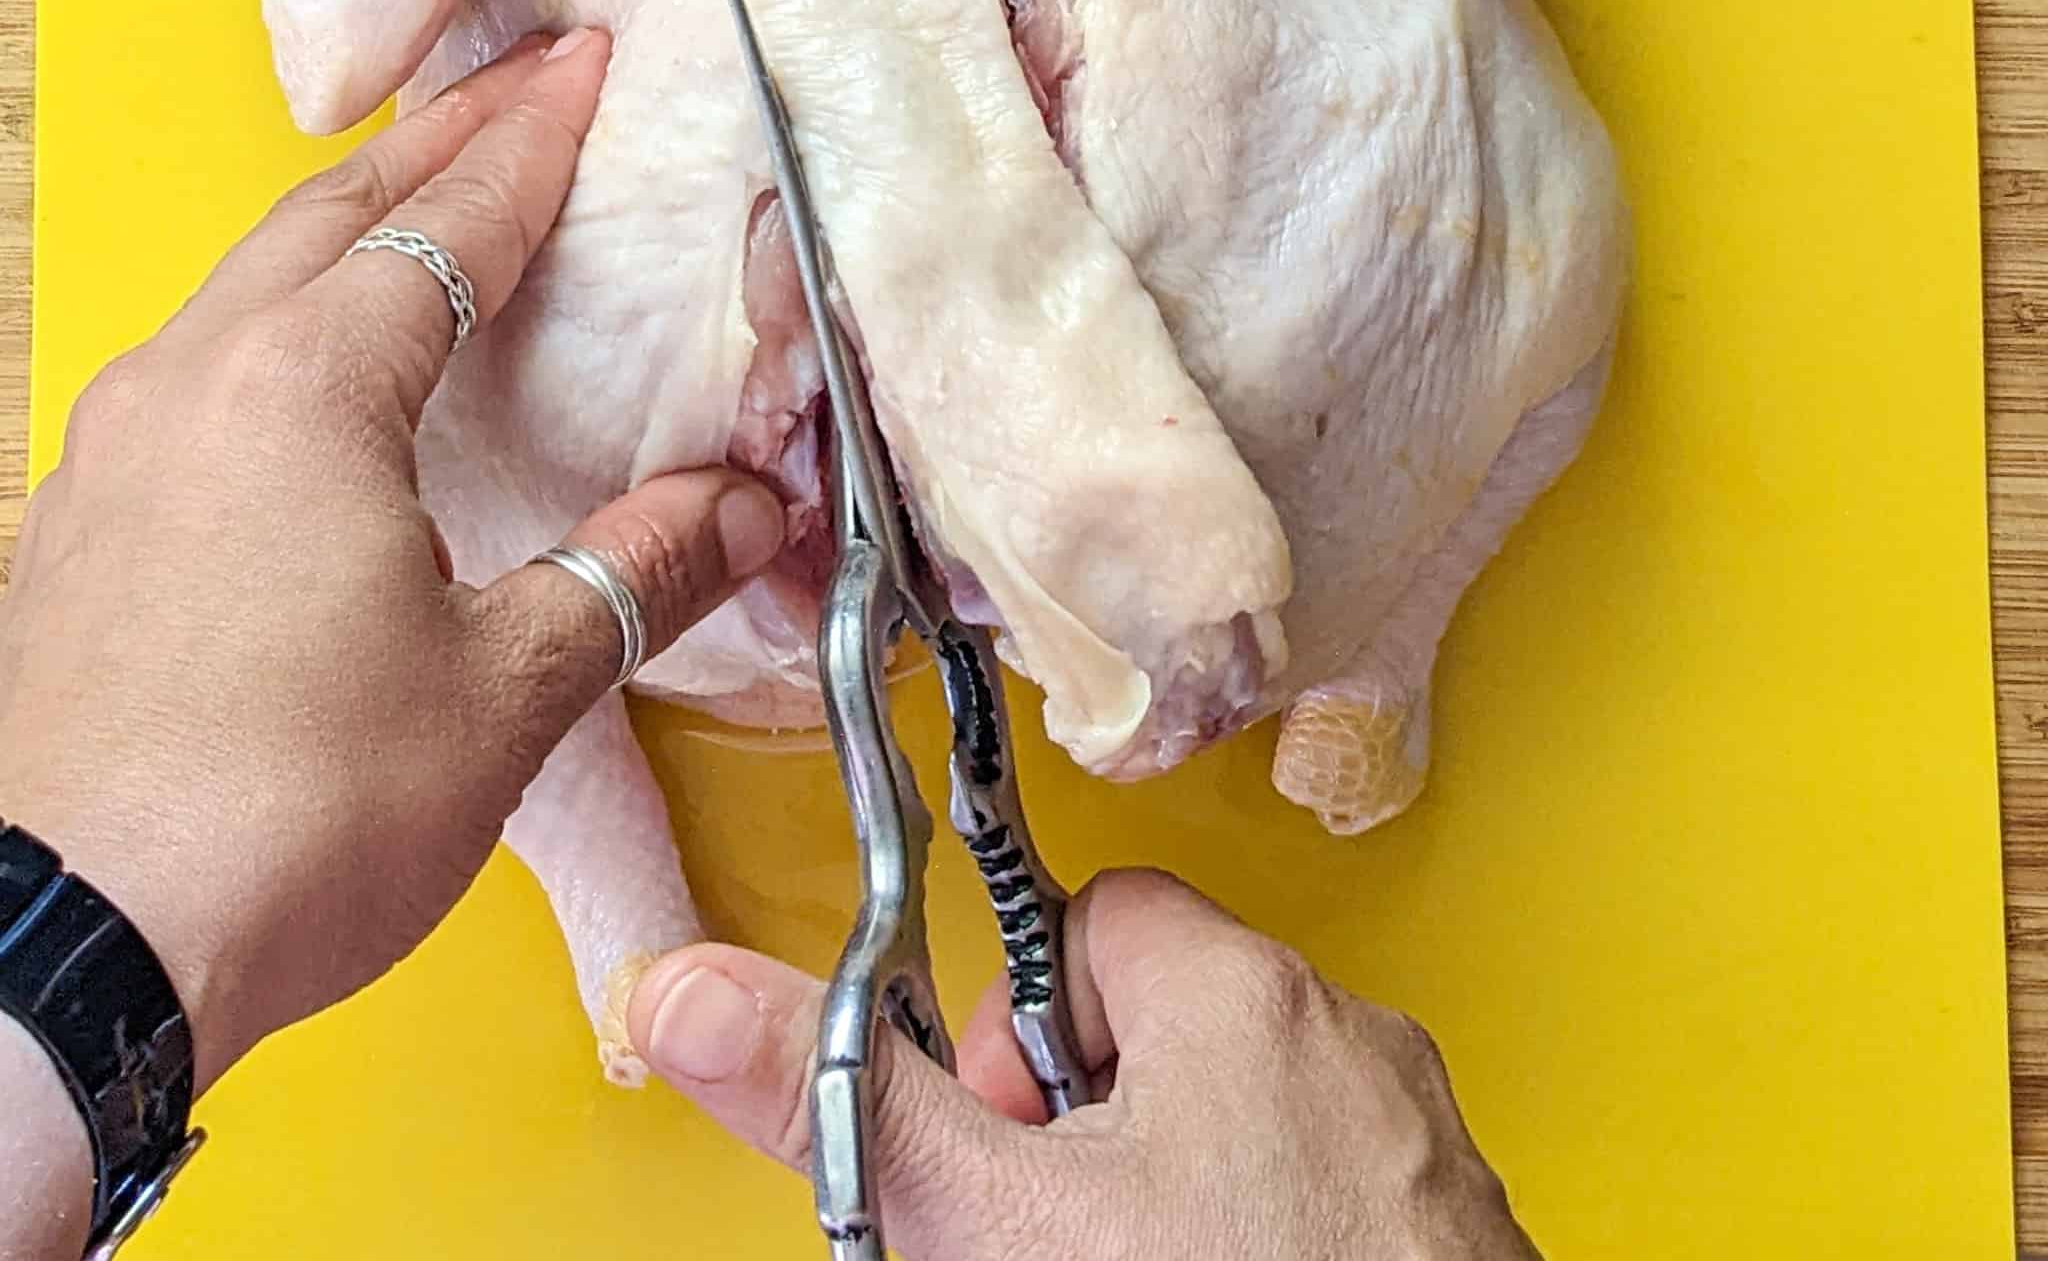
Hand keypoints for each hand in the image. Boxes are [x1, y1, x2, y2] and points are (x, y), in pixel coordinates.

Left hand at [0, 30, 785, 1088]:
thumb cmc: (288, 814)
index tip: (585, 71)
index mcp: (306, 389)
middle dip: (438, 137)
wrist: (60, 960)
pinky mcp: (75, 530)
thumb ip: (636, 570)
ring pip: (248, 282)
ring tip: (423, 199)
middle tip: (519, 84)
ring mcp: (111, 454)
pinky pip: (196, 369)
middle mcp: (191, 387)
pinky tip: (312, 373)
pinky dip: (280, 321)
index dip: (534, 138)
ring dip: (349, 223)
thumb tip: (749, 509)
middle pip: (332, 212)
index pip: (451, 220)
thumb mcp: (506, 686)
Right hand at [626, 867, 1541, 1259]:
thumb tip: (692, 995)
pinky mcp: (1450, 1226)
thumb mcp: (1005, 1224)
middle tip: (1058, 1229)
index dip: (1018, 1019)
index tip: (1000, 1128)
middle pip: (1162, 1016)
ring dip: (1170, 1182)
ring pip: (1241, 1113)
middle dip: (1085, 1118)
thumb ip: (850, 1103)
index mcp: (1240, 990)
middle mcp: (1345, 1038)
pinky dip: (1260, 1223)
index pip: (1092, 915)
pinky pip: (1322, 1184)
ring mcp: (1412, 1140)